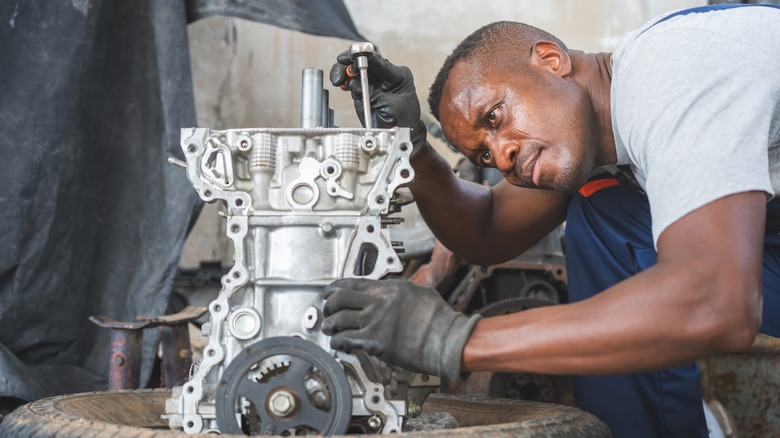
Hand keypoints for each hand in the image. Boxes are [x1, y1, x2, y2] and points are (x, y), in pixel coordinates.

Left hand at [321, 278, 480, 381]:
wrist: (447, 340)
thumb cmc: (439, 320)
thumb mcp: (420, 293)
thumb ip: (402, 290)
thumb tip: (393, 290)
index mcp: (389, 289)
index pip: (354, 283)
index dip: (336, 287)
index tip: (329, 291)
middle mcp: (379, 302)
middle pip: (341, 298)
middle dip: (329, 304)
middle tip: (326, 308)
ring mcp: (375, 322)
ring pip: (339, 319)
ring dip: (330, 324)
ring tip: (329, 327)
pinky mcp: (375, 342)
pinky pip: (346, 339)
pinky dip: (338, 341)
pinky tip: (338, 343)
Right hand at [329, 50, 427, 155]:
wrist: (399, 133)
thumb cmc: (402, 120)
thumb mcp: (389, 105)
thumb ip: (372, 92)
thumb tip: (354, 80)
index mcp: (397, 75)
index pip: (378, 61)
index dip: (363, 56)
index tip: (350, 56)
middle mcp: (385, 76)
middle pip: (364, 62)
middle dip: (350, 64)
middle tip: (341, 70)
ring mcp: (374, 82)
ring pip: (355, 70)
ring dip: (344, 73)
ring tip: (339, 81)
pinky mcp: (364, 90)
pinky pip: (351, 81)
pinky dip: (344, 81)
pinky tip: (341, 84)